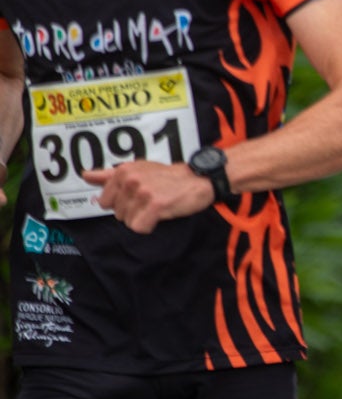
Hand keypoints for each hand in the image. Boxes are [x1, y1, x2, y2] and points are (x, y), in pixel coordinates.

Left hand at [80, 161, 216, 233]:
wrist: (198, 180)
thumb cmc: (167, 177)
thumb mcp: (137, 170)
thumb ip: (108, 175)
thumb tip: (85, 175)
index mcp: (123, 172)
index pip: (105, 202)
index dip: (121, 204)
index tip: (137, 197)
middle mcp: (131, 180)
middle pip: (117, 213)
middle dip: (133, 211)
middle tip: (150, 200)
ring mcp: (142, 193)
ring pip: (129, 222)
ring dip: (143, 219)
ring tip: (157, 206)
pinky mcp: (155, 205)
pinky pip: (140, 227)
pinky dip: (150, 226)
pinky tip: (160, 215)